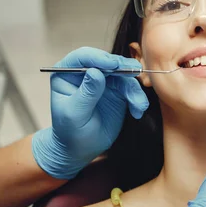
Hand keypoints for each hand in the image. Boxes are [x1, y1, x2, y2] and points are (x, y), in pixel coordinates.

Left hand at [32, 47, 148, 178]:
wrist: (81, 148)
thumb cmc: (69, 132)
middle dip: (123, 68)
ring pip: (123, 74)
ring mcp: (103, 81)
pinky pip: (131, 88)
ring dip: (134, 88)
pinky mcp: (117, 91)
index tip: (113, 65)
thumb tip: (96, 72)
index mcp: (67, 74)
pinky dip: (137, 98)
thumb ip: (86, 93)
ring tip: (138, 105)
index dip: (98, 58)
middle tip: (134, 74)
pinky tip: (137, 111)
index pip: (82, 57)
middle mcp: (86, 73)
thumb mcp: (74, 114)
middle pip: (107, 61)